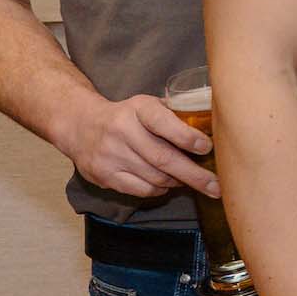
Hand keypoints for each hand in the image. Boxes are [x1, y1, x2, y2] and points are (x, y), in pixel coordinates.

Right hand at [59, 93, 218, 199]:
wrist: (80, 125)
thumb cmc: (127, 116)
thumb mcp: (148, 105)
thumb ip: (176, 115)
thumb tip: (214, 128)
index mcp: (138, 109)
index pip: (164, 123)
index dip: (187, 137)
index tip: (207, 148)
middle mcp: (122, 130)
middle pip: (163, 159)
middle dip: (194, 175)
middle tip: (216, 186)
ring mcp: (110, 155)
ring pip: (155, 177)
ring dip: (178, 182)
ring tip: (191, 181)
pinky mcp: (103, 175)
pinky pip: (141, 189)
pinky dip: (159, 190)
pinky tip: (167, 184)